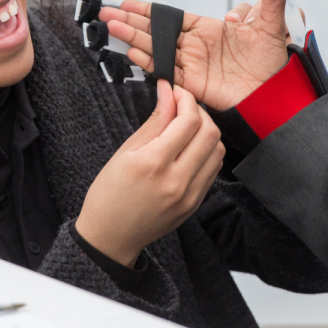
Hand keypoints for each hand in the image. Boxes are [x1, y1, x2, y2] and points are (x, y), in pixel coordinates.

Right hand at [75, 80, 225, 266]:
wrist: (112, 235)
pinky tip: (190, 148)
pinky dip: (207, 151)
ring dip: (207, 132)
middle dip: (200, 112)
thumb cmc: (109, 193)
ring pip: (218, 150)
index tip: (177, 92)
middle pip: (210, 133)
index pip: (188, 121)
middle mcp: (176, 180)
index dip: (186, 99)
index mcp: (153, 164)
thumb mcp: (125, 152)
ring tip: (186, 127)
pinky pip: (213, 169)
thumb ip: (154, 121)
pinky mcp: (196, 203)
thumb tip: (168, 93)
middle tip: (183, 107)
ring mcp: (190, 194)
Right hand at [98, 0, 290, 110]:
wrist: (276, 92)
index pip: (172, 18)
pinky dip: (150, 62)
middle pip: (157, 32)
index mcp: (208, 29)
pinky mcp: (193, 84)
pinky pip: (167, 71)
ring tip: (112, 28)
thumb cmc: (273, 61)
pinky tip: (133, 53)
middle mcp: (196, 46)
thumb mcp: (272, 22)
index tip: (128, 3)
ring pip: (157, 49)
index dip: (149, 11)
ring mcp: (193, 65)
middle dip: (132, 22)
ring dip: (133, 39)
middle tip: (107, 13)